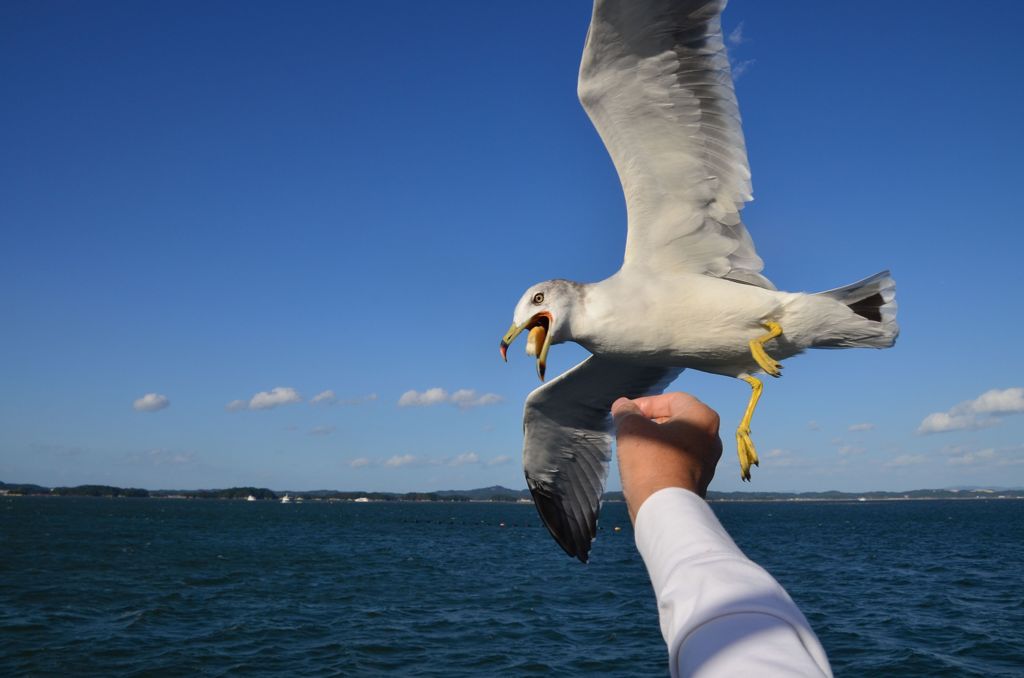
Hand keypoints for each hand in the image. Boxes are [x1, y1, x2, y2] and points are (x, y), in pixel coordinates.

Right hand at [612, 392, 722, 522]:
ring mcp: (708, 461)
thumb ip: (626, 412)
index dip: (644, 404)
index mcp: (703, 417)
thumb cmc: (651, 464)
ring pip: (676, 441)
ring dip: (654, 440)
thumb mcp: (631, 429)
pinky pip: (678, 460)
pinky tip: (643, 466)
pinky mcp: (700, 480)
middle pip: (675, 419)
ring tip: (632, 448)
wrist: (665, 510)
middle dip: (649, 422)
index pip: (671, 399)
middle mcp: (712, 437)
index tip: (626, 414)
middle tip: (628, 429)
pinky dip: (661, 458)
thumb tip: (623, 406)